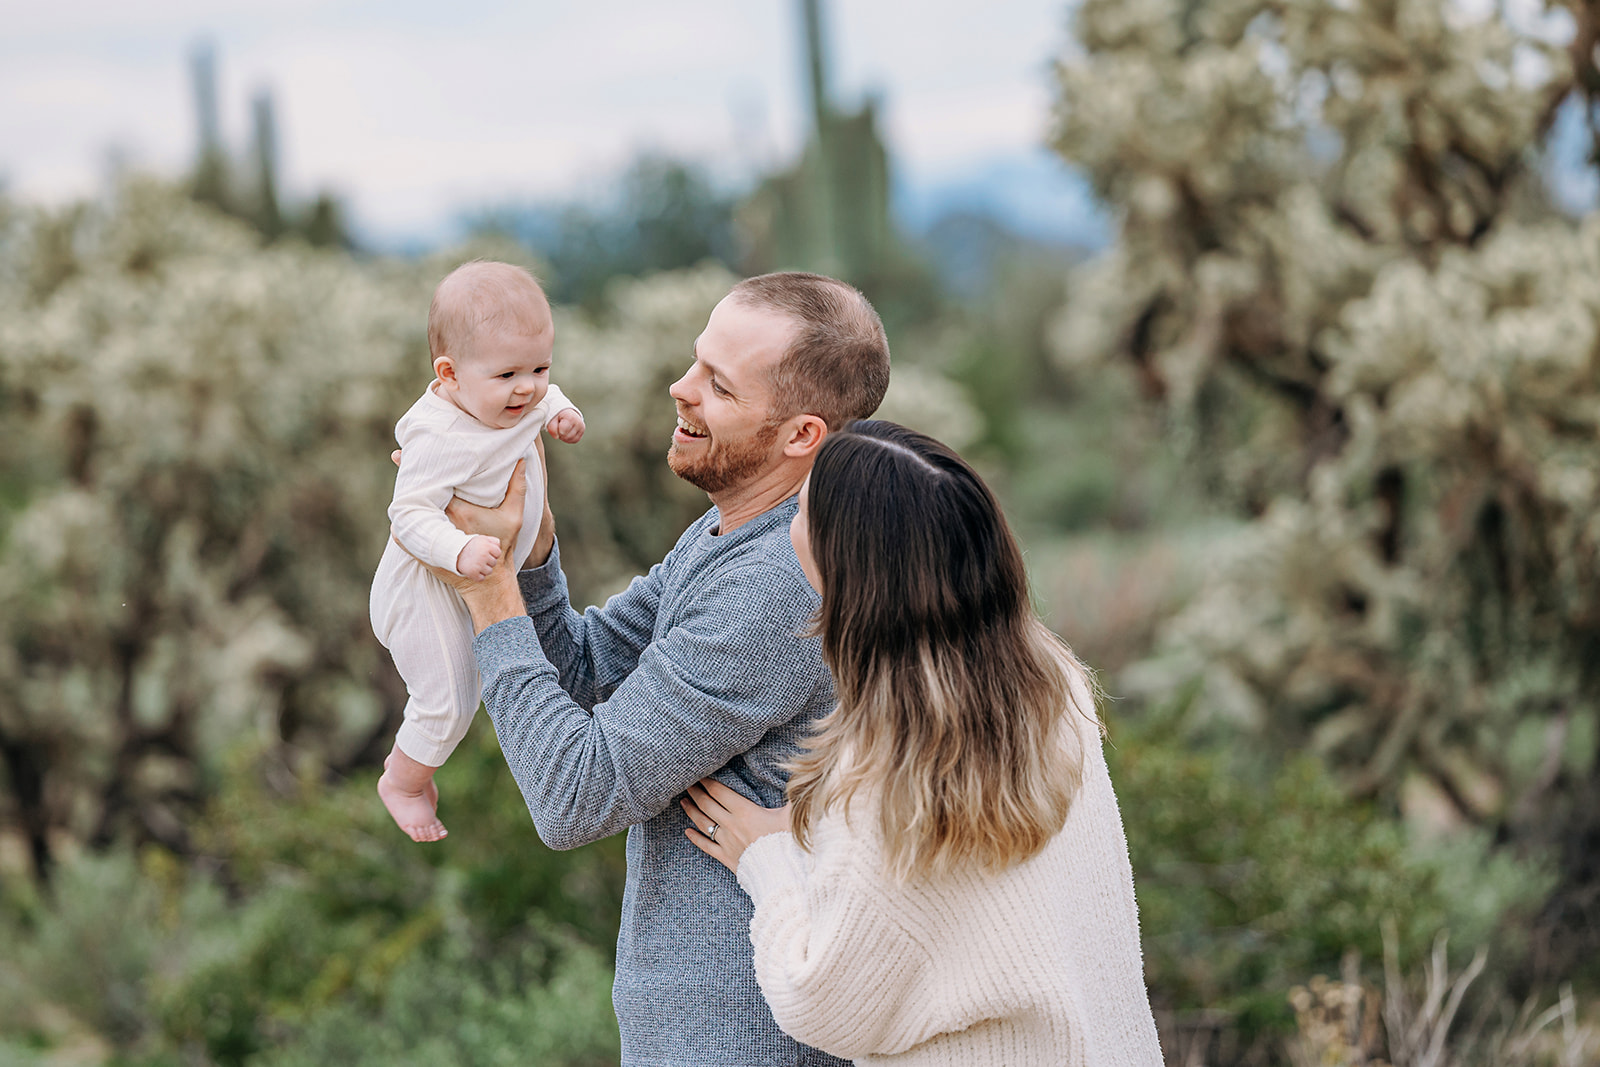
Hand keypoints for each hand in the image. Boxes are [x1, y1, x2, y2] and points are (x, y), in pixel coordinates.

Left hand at [391, 459, 528, 631]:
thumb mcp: (514, 516)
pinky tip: (403, 507)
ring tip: (403, 480)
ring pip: (410, 511)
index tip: (405, 452)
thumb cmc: (503, 546)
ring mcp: (428, 537)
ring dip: (407, 497)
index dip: (425, 467)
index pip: (437, 482)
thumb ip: (517, 487)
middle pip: (420, 494)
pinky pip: (403, 532)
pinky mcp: (420, 550)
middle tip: (399, 457)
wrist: (488, 581)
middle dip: (411, 477)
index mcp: (460, 510)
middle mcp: (440, 521)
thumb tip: (521, 459)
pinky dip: (402, 519)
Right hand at [454, 534, 502, 579]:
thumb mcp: (482, 538)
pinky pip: (481, 578)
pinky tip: (473, 569)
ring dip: (483, 569)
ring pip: (489, 571)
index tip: (485, 551)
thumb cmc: (470, 545)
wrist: (455, 552)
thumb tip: (499, 546)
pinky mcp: (473, 573)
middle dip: (488, 561)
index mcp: (487, 546)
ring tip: (476, 563)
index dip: (492, 553)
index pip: (498, 553)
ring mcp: (478, 565)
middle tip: (478, 557)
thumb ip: (493, 541)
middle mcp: (483, 555)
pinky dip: (478, 576)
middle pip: (494, 563)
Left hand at [546, 407, 584, 443]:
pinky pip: (574, 440)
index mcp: (571, 417)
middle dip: (560, 435)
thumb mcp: (553, 419)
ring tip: (562, 430)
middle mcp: (578, 422)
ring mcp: (581, 428)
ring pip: (570, 439)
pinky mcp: (582, 432)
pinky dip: (569, 439)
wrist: (567, 413)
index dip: (557, 431)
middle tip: (559, 428)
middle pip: (566, 437)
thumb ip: (552, 428)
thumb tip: (556, 437)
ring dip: (564, 437)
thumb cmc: (559, 416)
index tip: (557, 425)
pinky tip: (566, 434)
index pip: (562, 432)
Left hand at [681, 778, 791, 872]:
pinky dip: (696, 838)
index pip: (720, 792)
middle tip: (687, 783)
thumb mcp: (792, 816)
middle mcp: (731, 825)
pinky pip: (707, 846)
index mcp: (745, 812)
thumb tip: (802, 781)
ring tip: (683, 801)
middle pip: (707, 805)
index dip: (708, 782)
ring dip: (692, 811)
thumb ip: (794, 797)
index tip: (700, 775)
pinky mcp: (726, 857)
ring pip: (704, 823)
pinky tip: (687, 832)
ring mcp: (726, 842)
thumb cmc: (787, 843)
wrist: (781, 874)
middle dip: (696, 792)